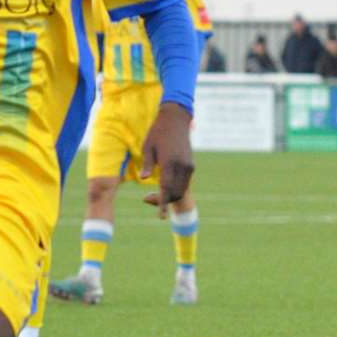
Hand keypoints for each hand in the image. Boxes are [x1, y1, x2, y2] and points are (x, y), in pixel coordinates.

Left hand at [139, 102, 193, 217]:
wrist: (176, 119)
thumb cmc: (157, 132)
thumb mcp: (147, 147)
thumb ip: (147, 164)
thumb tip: (144, 179)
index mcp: (169, 162)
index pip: (166, 188)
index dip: (162, 204)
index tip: (160, 216)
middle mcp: (182, 166)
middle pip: (175, 193)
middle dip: (164, 201)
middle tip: (147, 199)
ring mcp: (189, 166)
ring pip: (181, 190)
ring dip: (170, 196)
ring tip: (154, 195)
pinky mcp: (191, 165)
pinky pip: (184, 183)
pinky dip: (175, 188)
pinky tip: (164, 185)